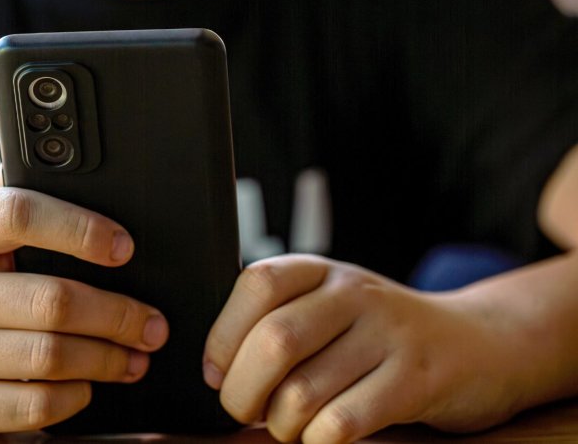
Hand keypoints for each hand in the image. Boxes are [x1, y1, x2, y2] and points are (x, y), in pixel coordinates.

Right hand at [0, 187, 168, 432]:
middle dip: (118, 314)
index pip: (17, 214)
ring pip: (50, 357)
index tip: (125, 247)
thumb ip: (24, 199)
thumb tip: (94, 171)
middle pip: (51, 301)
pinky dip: (77, 395)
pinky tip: (90, 383)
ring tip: (137, 355)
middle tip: (154, 323)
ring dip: (108, 358)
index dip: (80, 228)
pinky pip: (36, 404)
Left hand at [203, 254, 523, 442]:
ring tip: (288, 425)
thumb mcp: (331, 306)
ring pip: (303, 391)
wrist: (481, 343)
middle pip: (274, 342)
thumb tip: (215, 368)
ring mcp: (388, 335)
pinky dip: (317, 440)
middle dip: (242, 392)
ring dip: (280, 424)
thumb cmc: (381, 333)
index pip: (257, 284)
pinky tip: (321, 437)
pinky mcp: (416, 381)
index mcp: (321, 271)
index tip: (216, 372)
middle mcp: (354, 293)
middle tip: (245, 410)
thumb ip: (280, 320)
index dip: (224, 335)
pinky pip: (343, 422)